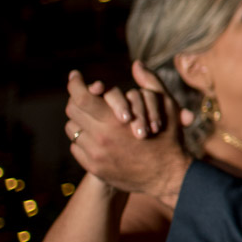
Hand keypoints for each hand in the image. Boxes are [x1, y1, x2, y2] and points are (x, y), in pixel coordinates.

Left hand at [65, 66, 189, 208]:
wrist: (168, 177)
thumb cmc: (169, 139)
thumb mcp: (166, 106)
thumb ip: (150, 82)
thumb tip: (137, 64)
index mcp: (115, 120)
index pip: (81, 97)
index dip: (75, 83)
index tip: (75, 76)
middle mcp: (100, 138)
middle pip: (72, 111)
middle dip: (77, 99)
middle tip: (86, 96)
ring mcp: (95, 155)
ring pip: (72, 129)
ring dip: (80, 120)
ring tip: (92, 117)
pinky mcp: (94, 168)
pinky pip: (76, 147)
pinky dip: (83, 139)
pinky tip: (97, 137)